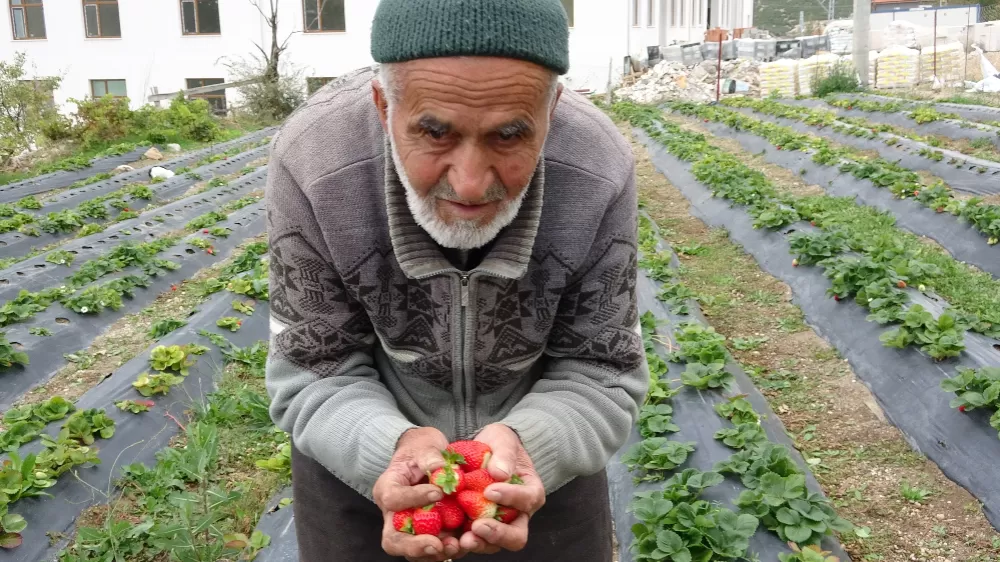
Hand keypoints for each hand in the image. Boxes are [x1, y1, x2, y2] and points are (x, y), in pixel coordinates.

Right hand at [373, 427, 461, 561]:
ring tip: (455, 546)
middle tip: (437, 544)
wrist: (425, 458)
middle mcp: (393, 514)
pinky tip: (463, 543)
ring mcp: (409, 527)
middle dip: (415, 545)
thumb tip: (442, 471)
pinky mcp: (426, 534)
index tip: (438, 492)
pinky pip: (432, 549)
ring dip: (433, 553)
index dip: (414, 498)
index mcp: (387, 488)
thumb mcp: (425, 447)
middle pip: (393, 539)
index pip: (394, 499)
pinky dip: (446, 549)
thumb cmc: (421, 450)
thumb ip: (431, 458)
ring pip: (412, 551)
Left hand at [458, 423, 545, 553]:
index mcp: (530, 493)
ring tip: (462, 539)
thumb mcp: (504, 440)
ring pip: (493, 544)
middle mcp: (516, 515)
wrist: (483, 451)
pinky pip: (471, 541)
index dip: (511, 498)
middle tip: (478, 526)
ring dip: (478, 543)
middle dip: (498, 534)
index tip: (490, 491)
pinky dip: (460, 543)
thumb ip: (504, 455)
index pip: (527, 500)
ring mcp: (496, 525)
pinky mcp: (475, 528)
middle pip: (516, 536)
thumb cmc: (499, 445)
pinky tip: (449, 539)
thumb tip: (500, 474)